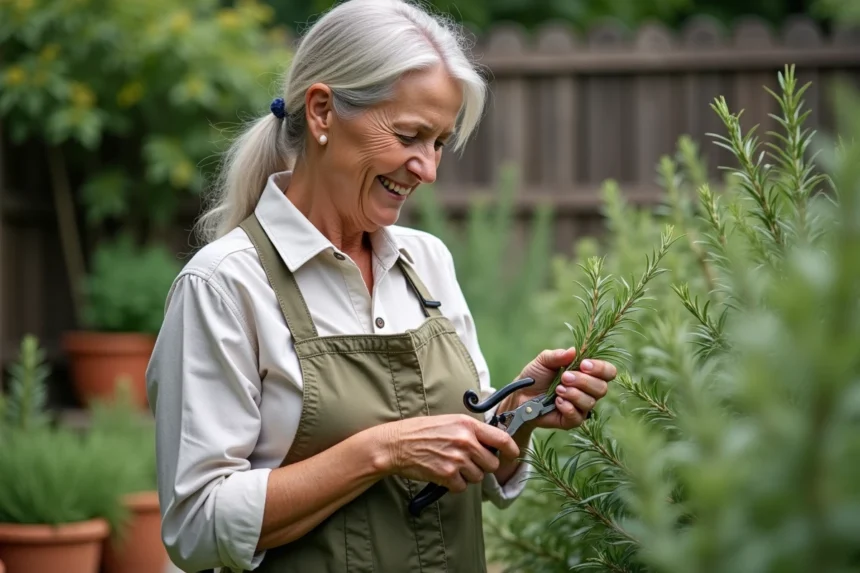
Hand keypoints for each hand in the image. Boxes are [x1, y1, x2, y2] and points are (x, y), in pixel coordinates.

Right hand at [376, 414, 519, 492]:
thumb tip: (493, 442)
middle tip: (468, 461)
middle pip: (491, 464)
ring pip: (478, 477)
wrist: (397, 444)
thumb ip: (472, 430)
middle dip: (483, 466)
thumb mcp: (450, 421)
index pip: (502, 439)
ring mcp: (457, 459)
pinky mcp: (447, 475)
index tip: (512, 455)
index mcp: (468, 425)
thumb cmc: (422, 431)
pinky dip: (454, 484)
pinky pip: (462, 487)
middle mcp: (466, 441)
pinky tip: (443, 473)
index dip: (511, 450)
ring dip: (467, 476)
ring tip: (451, 465)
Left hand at [510, 347, 616, 429]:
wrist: (520, 395)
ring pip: (590, 402)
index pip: (608, 372)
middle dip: (583, 381)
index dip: (600, 368)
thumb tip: (573, 351)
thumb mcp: (544, 361)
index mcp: (587, 373)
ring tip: (557, 390)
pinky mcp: (572, 420)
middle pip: (602, 388)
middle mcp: (588, 390)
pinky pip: (578, 417)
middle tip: (564, 377)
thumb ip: (558, 355)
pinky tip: (557, 402)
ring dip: (573, 394)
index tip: (583, 364)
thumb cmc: (536, 376)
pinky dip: (568, 407)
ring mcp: (581, 406)